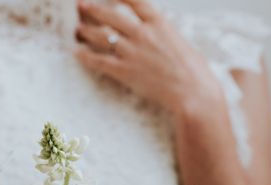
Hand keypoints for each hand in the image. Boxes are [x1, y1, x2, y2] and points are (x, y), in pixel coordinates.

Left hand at [75, 0, 224, 118]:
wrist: (191, 90)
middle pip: (111, 15)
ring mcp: (131, 52)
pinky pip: (99, 61)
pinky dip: (86, 57)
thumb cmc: (192, 69)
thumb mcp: (178, 41)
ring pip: (102, 37)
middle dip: (93, 9)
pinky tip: (78, 53)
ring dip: (86, 32)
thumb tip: (157, 33)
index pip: (134, 0)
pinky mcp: (125, 72)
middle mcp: (142, 33)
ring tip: (78, 29)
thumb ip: (162, 33)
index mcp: (158, 22)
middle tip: (81, 5)